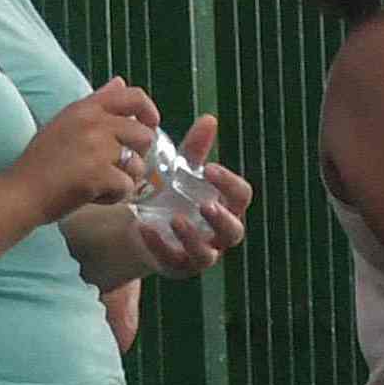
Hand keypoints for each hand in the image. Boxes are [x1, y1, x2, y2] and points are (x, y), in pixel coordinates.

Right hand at [11, 78, 167, 218]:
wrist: (21, 193)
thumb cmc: (42, 161)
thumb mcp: (65, 122)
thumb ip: (96, 103)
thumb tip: (120, 82)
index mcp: (86, 109)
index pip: (134, 97)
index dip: (149, 112)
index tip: (150, 125)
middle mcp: (94, 124)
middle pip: (145, 136)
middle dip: (138, 155)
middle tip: (117, 167)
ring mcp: (97, 149)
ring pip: (139, 165)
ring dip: (124, 179)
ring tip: (99, 183)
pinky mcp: (99, 175)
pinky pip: (127, 187)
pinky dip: (113, 197)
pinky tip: (93, 195)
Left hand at [131, 112, 252, 278]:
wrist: (143, 225)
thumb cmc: (172, 195)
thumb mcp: (182, 172)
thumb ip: (196, 149)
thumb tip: (209, 118)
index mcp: (226, 207)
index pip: (241, 196)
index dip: (229, 184)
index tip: (210, 169)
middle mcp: (219, 234)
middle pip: (233, 231)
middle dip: (221, 219)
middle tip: (205, 205)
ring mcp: (200, 253)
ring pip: (206, 253)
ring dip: (192, 237)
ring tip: (175, 220)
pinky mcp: (177, 266)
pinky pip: (173, 261)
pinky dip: (159, 246)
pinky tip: (144, 228)